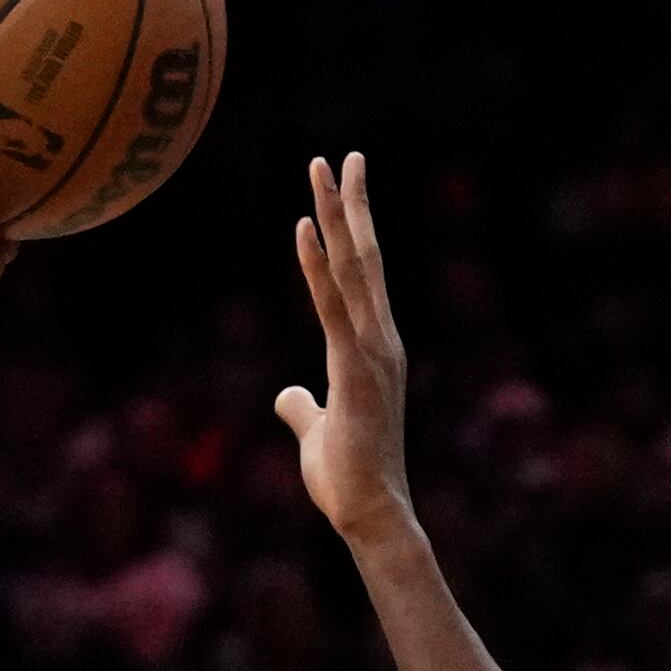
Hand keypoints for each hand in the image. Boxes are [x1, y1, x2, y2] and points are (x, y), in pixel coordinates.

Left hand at [272, 153, 413, 536]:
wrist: (372, 515)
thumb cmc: (348, 479)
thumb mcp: (319, 430)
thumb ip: (304, 406)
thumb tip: (289, 395)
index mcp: (374, 349)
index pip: (364, 276)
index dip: (355, 228)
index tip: (344, 185)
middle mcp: (381, 340)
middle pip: (366, 258)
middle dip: (353, 204)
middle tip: (344, 155)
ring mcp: (372, 353)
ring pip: (354, 270)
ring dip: (337, 216)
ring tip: (323, 169)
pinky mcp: (352, 370)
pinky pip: (331, 306)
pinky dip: (317, 265)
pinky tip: (304, 228)